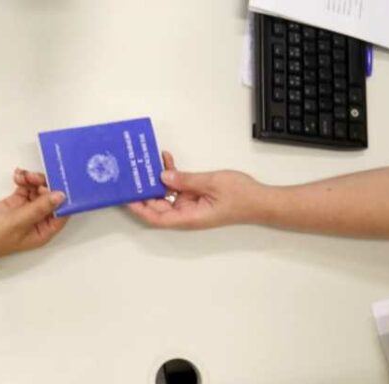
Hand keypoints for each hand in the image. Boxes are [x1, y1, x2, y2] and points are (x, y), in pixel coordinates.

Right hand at [0, 169, 67, 263]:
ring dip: (33, 180)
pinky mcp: (14, 203)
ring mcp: (25, 212)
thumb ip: (39, 208)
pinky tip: (17, 175)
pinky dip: (23, 181)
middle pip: (50, 198)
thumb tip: (61, 196)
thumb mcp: (18, 221)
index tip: (60, 181)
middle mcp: (37, 222)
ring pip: (37, 191)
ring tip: (22, 176)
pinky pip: (25, 188)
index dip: (62, 197)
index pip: (61, 213)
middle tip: (34, 177)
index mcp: (43, 232)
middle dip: (44, 185)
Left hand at [128, 151, 267, 228]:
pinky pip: (178, 187)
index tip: (126, 198)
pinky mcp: (196, 197)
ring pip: (166, 194)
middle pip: (157, 206)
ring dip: (157, 180)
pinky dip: (172, 175)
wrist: (261, 200)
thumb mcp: (211, 183)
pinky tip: (167, 161)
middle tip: (131, 175)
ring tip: (147, 163)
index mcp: (189, 217)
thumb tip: (163, 176)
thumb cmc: (242, 197)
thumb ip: (185, 180)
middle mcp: (186, 214)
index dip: (140, 209)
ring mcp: (191, 206)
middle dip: (143, 191)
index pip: (156, 217)